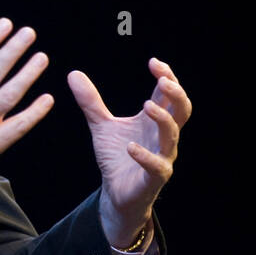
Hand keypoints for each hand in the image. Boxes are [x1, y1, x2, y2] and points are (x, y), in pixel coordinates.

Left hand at [67, 57, 192, 246]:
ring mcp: (162, 156)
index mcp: (154, 120)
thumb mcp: (101, 125)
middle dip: (176, 94)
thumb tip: (73, 73)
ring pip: (172, 135)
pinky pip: (157, 166)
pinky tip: (130, 147)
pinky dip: (145, 155)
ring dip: (163, 119)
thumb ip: (90, 102)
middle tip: (163, 79)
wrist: (115, 192)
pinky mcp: (154, 178)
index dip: (167, 76)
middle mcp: (162, 136)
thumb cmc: (116, 156)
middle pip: (182, 111)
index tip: (153, 62)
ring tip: (147, 105)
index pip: (169, 94)